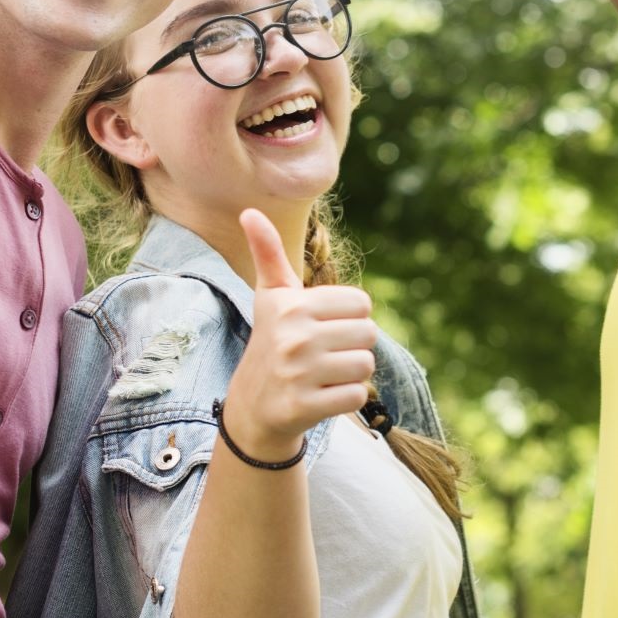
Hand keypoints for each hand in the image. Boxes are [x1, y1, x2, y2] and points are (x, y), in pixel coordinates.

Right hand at [219, 208, 379, 458]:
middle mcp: (294, 336)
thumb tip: (249, 211)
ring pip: (366, 365)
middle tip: (324, 354)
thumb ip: (268, 254)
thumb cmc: (272, 341)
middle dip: (353, 346)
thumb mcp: (270, 296)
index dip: (349, 317)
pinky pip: (357, 396)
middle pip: (369, 334)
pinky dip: (346, 398)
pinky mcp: (304, 406)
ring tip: (324, 374)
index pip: (362, 303)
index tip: (323, 327)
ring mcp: (298, 373)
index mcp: (292, 305)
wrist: (253, 406)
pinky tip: (322, 395)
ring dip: (351, 373)